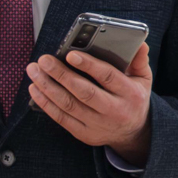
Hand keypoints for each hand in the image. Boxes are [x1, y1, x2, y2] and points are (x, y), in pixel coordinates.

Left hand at [28, 43, 152, 162]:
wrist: (132, 132)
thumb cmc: (133, 98)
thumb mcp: (143, 79)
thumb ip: (139, 61)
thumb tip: (139, 43)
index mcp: (130, 94)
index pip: (108, 77)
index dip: (89, 66)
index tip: (70, 54)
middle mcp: (114, 110)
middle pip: (84, 92)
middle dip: (61, 75)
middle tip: (44, 60)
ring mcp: (97, 124)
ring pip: (69, 105)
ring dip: (48, 87)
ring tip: (34, 71)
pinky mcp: (84, 134)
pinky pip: (61, 118)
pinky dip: (45, 103)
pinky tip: (35, 89)